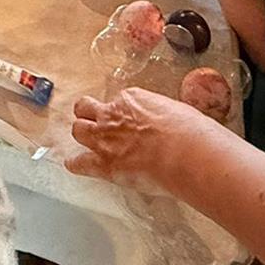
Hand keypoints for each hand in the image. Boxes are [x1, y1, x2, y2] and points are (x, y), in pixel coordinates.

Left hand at [68, 88, 216, 189]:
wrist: (187, 154)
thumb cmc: (191, 133)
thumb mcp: (177, 111)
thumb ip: (163, 116)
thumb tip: (168, 124)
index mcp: (132, 99)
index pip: (117, 101)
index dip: (120, 111)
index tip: (126, 119)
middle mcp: (113, 115)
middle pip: (86, 109)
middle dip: (89, 115)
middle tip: (94, 122)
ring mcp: (105, 140)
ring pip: (78, 130)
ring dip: (82, 136)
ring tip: (84, 140)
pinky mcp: (104, 165)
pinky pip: (79, 163)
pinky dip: (75, 164)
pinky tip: (73, 165)